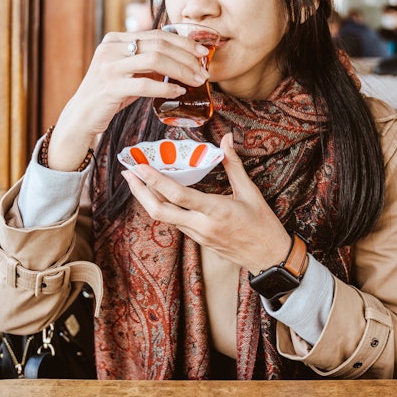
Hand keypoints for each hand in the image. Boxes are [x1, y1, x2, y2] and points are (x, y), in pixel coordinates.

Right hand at [47, 29, 209, 170]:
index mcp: (115, 39)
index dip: (183, 41)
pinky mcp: (109, 87)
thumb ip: (149, 64)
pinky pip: (145, 85)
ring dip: (182, 70)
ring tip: (197, 81)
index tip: (203, 52)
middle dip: (187, 57)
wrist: (81, 117)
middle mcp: (111, 48)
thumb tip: (184, 61)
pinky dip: (166, 89)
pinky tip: (179, 92)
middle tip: (205, 70)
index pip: (156, 34)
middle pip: (158, 45)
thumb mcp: (129, 73)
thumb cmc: (109, 95)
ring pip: (155, 60)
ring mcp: (109, 66)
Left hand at [121, 132, 292, 272]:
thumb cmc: (263, 224)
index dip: (155, 180)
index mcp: (216, 211)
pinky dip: (164, 207)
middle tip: (127, 173)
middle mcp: (202, 225)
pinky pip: (175, 222)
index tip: (139, 166)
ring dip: (149, 199)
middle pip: (159, 211)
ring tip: (138, 180)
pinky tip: (159, 195)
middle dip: (140, 192)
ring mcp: (198, 235)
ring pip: (164, 218)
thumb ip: (234, 165)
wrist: (269, 258)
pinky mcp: (198, 241)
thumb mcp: (251, 192)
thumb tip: (227, 138)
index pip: (177, 195)